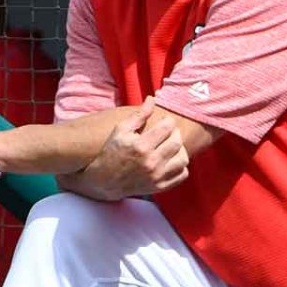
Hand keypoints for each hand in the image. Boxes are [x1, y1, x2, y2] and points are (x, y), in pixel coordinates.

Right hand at [73, 98, 188, 200]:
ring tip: (171, 146)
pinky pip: (182, 175)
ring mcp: (156, 176)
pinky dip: (181, 167)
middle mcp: (150, 162)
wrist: (104, 181)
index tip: (164, 122)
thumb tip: (152, 99)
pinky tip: (172, 160)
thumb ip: (139, 115)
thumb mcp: (120, 130)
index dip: (168, 121)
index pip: (167, 127)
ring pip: (183, 159)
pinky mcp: (159, 187)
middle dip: (175, 134)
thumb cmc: (112, 152)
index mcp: (141, 146)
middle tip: (168, 133)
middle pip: (177, 142)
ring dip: (180, 150)